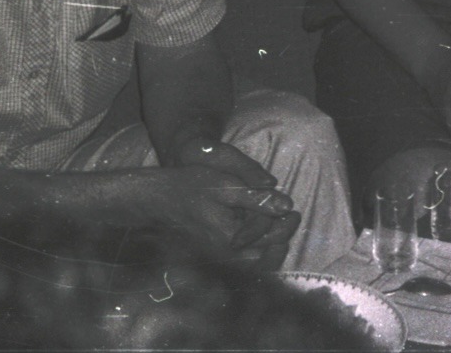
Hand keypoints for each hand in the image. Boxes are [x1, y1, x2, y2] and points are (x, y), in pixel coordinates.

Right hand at [162, 143, 298, 269]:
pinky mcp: (213, 258)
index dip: (288, 224)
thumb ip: (257, 198)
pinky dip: (256, 251)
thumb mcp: (227, 186)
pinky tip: (259, 234)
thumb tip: (287, 205)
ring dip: (271, 246)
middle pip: (267, 258)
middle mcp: (226, 257)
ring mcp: (218, 260)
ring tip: (279, 225)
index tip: (294, 210)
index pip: (272, 239)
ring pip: (256, 264)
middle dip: (283, 237)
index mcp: (231, 241)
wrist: (156, 200)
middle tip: (292, 218)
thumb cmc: (189, 188)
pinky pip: (242, 263)